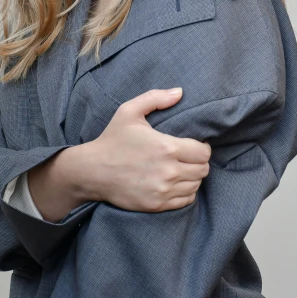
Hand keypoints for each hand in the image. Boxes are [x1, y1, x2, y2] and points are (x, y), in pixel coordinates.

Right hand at [87, 88, 210, 211]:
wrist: (92, 170)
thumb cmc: (112, 139)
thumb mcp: (129, 111)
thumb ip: (155, 98)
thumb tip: (180, 92)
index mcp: (167, 147)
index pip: (203, 152)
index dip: (203, 147)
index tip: (195, 145)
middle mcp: (169, 171)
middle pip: (203, 170)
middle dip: (199, 162)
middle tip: (189, 157)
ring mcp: (163, 190)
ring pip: (196, 185)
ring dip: (193, 177)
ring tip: (182, 169)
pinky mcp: (157, 205)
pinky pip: (186, 200)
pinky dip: (185, 191)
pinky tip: (176, 182)